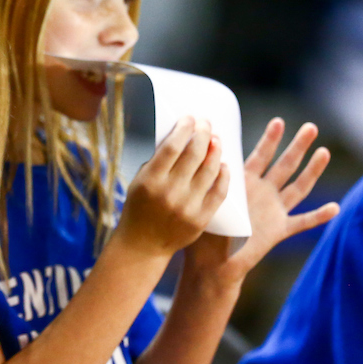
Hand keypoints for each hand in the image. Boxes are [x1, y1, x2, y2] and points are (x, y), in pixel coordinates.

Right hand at [117, 117, 229, 257]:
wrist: (143, 244)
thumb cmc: (139, 208)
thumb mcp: (139, 181)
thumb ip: (158, 162)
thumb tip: (181, 137)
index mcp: (150, 181)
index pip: (172, 147)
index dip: (184, 129)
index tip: (189, 118)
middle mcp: (170, 192)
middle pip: (194, 154)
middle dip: (203, 134)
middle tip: (206, 124)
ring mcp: (188, 207)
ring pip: (210, 170)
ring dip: (215, 151)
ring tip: (216, 140)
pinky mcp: (201, 219)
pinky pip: (219, 191)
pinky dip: (223, 175)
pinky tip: (223, 164)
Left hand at [184, 118, 339, 284]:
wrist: (211, 262)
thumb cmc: (203, 230)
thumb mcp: (205, 200)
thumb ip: (208, 181)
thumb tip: (198, 155)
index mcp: (244, 183)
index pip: (260, 156)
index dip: (269, 140)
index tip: (278, 121)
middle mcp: (262, 192)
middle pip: (285, 165)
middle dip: (297, 146)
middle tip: (311, 126)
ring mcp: (273, 210)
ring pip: (298, 187)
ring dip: (312, 171)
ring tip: (324, 152)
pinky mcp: (279, 230)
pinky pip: (302, 222)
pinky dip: (319, 216)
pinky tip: (335, 208)